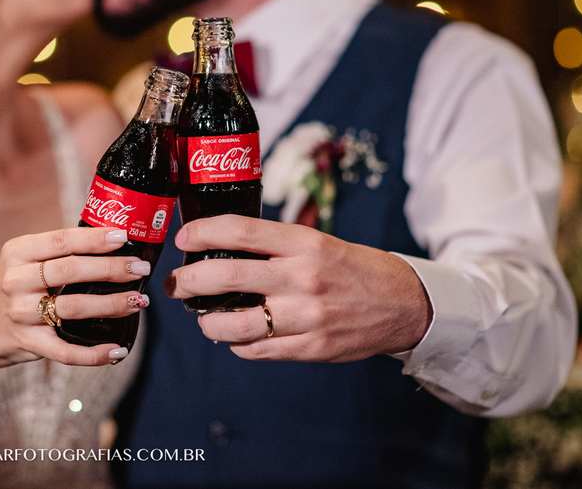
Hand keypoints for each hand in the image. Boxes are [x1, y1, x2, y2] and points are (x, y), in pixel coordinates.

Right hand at [0, 227, 150, 368]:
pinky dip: (95, 354)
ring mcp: (21, 314)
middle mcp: (16, 281)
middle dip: (111, 269)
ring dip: (111, 304)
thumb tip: (113, 241)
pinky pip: (66, 351)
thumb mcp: (26, 260)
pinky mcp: (28, 343)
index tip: (123, 236)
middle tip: (139, 268)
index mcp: (18, 252)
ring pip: (73, 307)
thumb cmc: (17, 287)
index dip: (94, 239)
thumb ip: (59, 251)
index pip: (62, 240)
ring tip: (137, 300)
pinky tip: (118, 349)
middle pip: (71, 271)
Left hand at [166, 215, 431, 362]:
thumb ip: (275, 246)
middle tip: (176, 283)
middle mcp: (302, 278)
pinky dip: (238, 344)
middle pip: (225, 276)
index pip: (240, 231)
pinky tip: (235, 336)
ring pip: (234, 323)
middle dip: (188, 281)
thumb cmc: (354, 268)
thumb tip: (220, 246)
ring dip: (206, 321)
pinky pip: (257, 350)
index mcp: (304, 244)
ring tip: (201, 317)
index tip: (183, 239)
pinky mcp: (311, 348)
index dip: (202, 232)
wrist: (406, 304)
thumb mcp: (318, 242)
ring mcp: (306, 317)